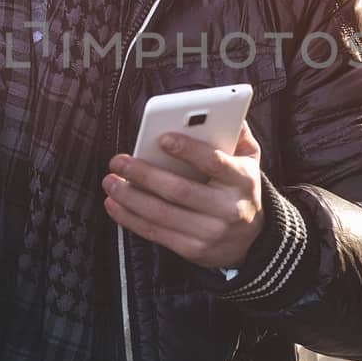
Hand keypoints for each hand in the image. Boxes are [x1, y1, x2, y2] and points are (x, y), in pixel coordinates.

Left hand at [103, 121, 263, 270]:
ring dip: (130, 197)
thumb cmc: (239, 189)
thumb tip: (219, 110)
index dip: (188, 150)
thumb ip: (236, 133)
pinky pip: (156, 233)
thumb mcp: (249, 159)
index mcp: (243, 180)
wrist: (251, 240)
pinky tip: (114, 205)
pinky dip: (131, 219)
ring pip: (163, 214)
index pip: (214, 163)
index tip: (162, 137)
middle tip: (118, 161)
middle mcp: (229, 209)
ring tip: (110, 182)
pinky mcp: (194, 250)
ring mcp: (211, 233)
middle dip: (144, 174)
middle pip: (180, 191)